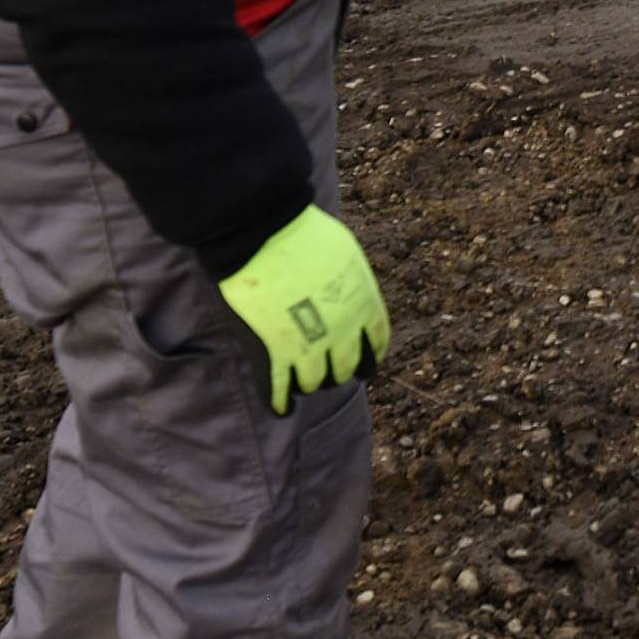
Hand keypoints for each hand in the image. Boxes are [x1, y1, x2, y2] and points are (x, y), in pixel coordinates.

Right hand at [218, 204, 390, 415]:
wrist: (262, 230)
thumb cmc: (300, 232)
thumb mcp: (344, 255)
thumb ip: (350, 283)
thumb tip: (350, 296)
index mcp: (364, 305)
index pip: (376, 344)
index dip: (368, 355)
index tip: (361, 360)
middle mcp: (343, 333)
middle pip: (345, 369)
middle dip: (336, 370)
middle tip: (325, 368)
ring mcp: (308, 346)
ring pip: (313, 382)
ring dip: (307, 382)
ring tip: (298, 380)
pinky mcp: (273, 353)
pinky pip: (278, 390)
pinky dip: (278, 403)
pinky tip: (280, 408)